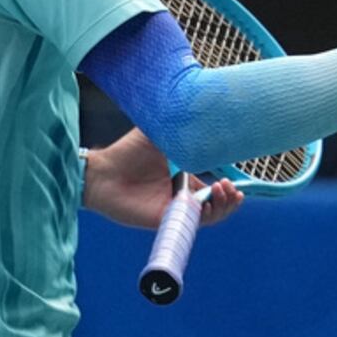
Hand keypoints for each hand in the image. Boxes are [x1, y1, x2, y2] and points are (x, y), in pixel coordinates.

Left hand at [81, 128, 244, 228]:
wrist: (103, 172)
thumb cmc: (127, 153)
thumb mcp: (159, 134)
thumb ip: (180, 127)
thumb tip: (202, 113)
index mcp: (182, 178)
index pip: (211, 189)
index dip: (225, 188)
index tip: (233, 180)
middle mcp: (180, 196)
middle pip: (215, 205)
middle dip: (229, 199)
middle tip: (230, 188)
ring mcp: (173, 209)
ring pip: (208, 217)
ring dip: (222, 207)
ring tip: (223, 191)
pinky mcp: (164, 220)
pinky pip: (191, 224)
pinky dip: (206, 216)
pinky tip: (209, 202)